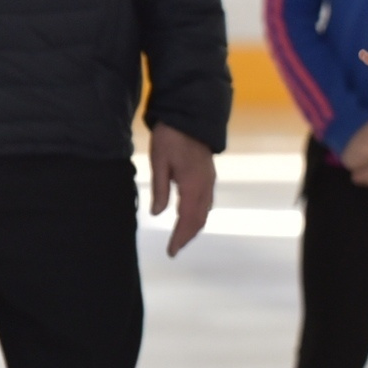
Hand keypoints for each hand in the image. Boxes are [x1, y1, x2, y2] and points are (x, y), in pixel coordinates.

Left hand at [148, 122, 216, 256]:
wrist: (191, 115)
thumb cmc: (171, 136)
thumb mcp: (159, 162)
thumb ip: (160, 189)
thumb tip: (158, 213)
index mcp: (193, 185)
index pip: (187, 219)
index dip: (180, 237)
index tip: (171, 252)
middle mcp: (205, 187)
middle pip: (200, 219)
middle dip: (188, 236)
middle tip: (175, 249)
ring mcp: (210, 181)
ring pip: (205, 212)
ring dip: (194, 227)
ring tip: (181, 237)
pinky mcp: (209, 176)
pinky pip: (206, 202)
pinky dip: (198, 215)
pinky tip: (189, 216)